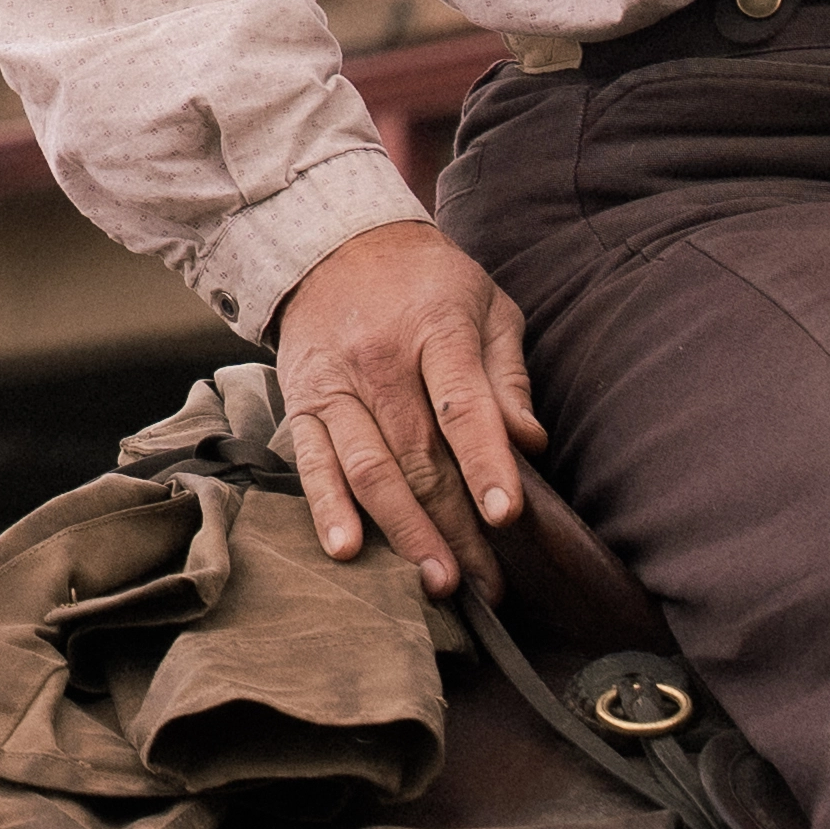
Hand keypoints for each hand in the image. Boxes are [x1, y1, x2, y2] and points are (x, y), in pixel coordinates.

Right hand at [269, 219, 543, 595]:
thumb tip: (529, 443)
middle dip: (454, 525)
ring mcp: (334, 384)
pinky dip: (329, 508)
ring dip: (404, 532)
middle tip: (485, 582)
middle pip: (419, 455)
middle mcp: (378, 359)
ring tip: (436, 583)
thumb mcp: (487, 306)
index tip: (507, 515)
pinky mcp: (301, 402)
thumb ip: (509, 375)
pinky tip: (348, 550)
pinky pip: (312, 463)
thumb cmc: (428, 283)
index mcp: (434, 329)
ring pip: (369, 469)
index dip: (485, 464)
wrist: (333, 246)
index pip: (463, 406)